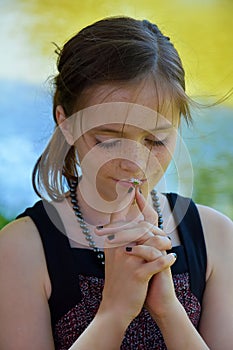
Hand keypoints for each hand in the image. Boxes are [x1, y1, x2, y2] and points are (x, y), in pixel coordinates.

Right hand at [95, 187, 176, 324]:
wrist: (114, 307)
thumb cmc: (118, 280)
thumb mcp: (114, 257)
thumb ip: (121, 239)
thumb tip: (131, 224)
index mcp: (112, 242)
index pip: (121, 216)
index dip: (128, 200)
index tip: (134, 187)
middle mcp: (118, 247)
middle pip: (142, 226)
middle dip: (157, 229)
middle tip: (165, 238)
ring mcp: (127, 260)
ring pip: (151, 241)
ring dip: (165, 243)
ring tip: (170, 248)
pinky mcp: (137, 274)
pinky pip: (157, 261)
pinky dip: (167, 260)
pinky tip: (172, 260)